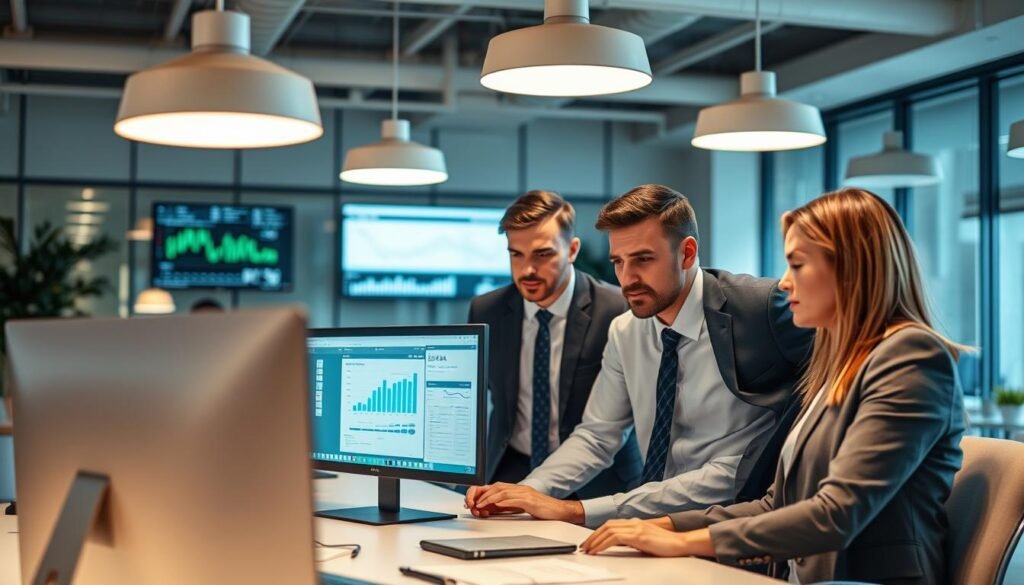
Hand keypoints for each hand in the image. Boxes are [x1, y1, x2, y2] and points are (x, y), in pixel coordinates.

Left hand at [465, 483, 584, 522]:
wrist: (559, 511)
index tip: (473, 501)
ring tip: (480, 504)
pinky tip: (495, 505)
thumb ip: (507, 506)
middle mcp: (520, 488)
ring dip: (489, 498)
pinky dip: (502, 501)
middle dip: (483, 494)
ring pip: (503, 491)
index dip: (483, 492)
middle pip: (497, 486)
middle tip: (473, 503)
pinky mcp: (530, 500)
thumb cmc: (542, 509)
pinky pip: (514, 499)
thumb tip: (491, 508)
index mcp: (517, 489)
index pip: (496, 487)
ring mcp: (525, 493)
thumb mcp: (521, 507)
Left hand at [580, 519, 707, 556]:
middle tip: (584, 547)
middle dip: (593, 536)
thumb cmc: (665, 545)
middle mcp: (634, 522)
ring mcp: (636, 527)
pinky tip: (598, 550)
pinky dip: (603, 544)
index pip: (610, 525)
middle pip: (606, 526)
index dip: (597, 533)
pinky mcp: (639, 536)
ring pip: (608, 530)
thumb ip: (631, 540)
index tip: (589, 542)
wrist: (681, 544)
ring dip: (595, 541)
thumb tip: (616, 545)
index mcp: (635, 522)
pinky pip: (615, 538)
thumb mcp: (644, 541)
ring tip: (588, 550)